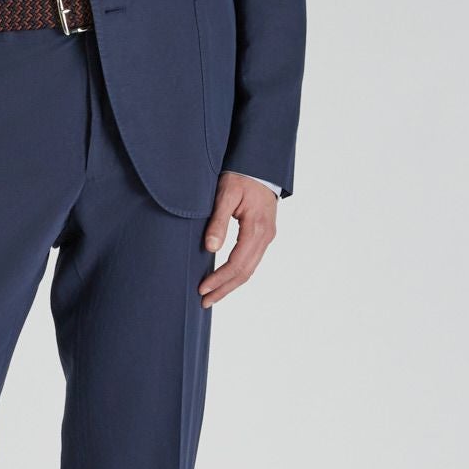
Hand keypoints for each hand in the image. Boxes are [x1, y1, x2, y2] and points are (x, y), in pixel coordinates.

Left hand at [199, 173, 277, 305]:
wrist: (260, 166)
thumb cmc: (241, 176)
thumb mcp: (225, 194)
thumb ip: (218, 221)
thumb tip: (211, 248)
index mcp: (257, 228)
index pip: (237, 263)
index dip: (220, 278)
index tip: (202, 288)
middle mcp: (265, 236)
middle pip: (245, 272)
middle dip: (224, 289)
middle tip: (204, 302)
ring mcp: (266, 237)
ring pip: (250, 269)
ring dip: (231, 285)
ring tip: (212, 296)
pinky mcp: (263, 236)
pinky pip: (251, 261)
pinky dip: (237, 274)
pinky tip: (225, 279)